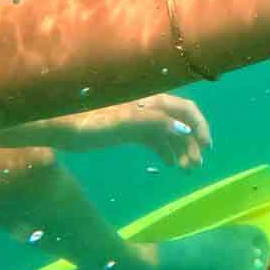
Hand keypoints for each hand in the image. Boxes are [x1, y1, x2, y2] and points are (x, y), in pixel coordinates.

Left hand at [76, 94, 212, 168]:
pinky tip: (170, 164)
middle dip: (191, 143)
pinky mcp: (129, 130)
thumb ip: (154, 122)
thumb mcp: (123, 122)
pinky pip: (154, 140)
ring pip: (168, 133)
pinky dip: (164, 150)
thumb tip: (183, 129)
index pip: (185, 109)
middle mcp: (148, 107)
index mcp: (150, 100)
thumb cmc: (90, 121)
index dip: (199, 127)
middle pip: (179, 123)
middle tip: (194, 167)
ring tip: (186, 170)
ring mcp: (139, 119)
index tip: (206, 149)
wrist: (62, 127)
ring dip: (180, 149)